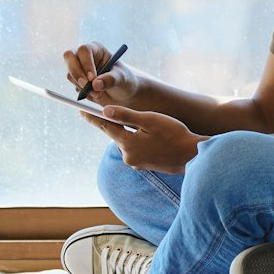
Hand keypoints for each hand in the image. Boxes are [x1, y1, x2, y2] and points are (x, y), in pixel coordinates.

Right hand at [64, 41, 146, 107]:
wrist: (122, 92)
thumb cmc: (124, 80)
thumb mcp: (122, 79)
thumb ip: (110, 79)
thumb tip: (95, 84)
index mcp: (97, 48)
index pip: (84, 50)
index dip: (86, 63)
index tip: (92, 78)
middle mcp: (85, 55)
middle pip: (69, 56)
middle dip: (76, 73)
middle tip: (86, 87)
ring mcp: (79, 67)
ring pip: (70, 73)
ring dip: (82, 86)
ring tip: (98, 94)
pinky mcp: (77, 79)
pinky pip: (73, 84)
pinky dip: (82, 92)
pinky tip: (95, 95)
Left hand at [81, 106, 201, 174]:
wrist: (192, 156)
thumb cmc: (174, 134)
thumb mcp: (149, 120)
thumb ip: (126, 116)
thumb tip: (104, 110)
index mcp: (127, 144)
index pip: (105, 127)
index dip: (93, 117)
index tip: (81, 109)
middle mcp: (128, 156)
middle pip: (116, 134)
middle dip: (114, 123)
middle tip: (106, 110)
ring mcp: (136, 163)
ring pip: (127, 141)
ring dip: (129, 132)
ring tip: (134, 122)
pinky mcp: (145, 165)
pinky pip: (136, 149)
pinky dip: (138, 140)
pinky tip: (149, 135)